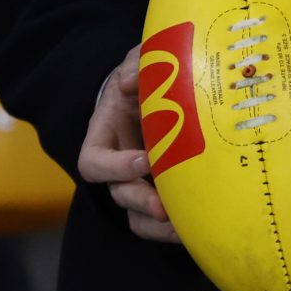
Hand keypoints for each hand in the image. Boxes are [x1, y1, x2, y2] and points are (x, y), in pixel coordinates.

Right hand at [75, 44, 178, 244]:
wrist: (157, 91)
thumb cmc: (143, 77)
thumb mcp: (136, 62)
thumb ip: (134, 64)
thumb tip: (130, 81)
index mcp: (104, 138)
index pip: (93, 162)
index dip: (114, 166)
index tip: (143, 159)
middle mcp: (117, 167)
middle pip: (119, 194)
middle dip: (140, 200)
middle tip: (163, 206)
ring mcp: (138, 183)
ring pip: (138, 216)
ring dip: (158, 225)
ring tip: (183, 227)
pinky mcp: (161, 191)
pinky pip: (160, 221)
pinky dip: (175, 228)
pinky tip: (197, 226)